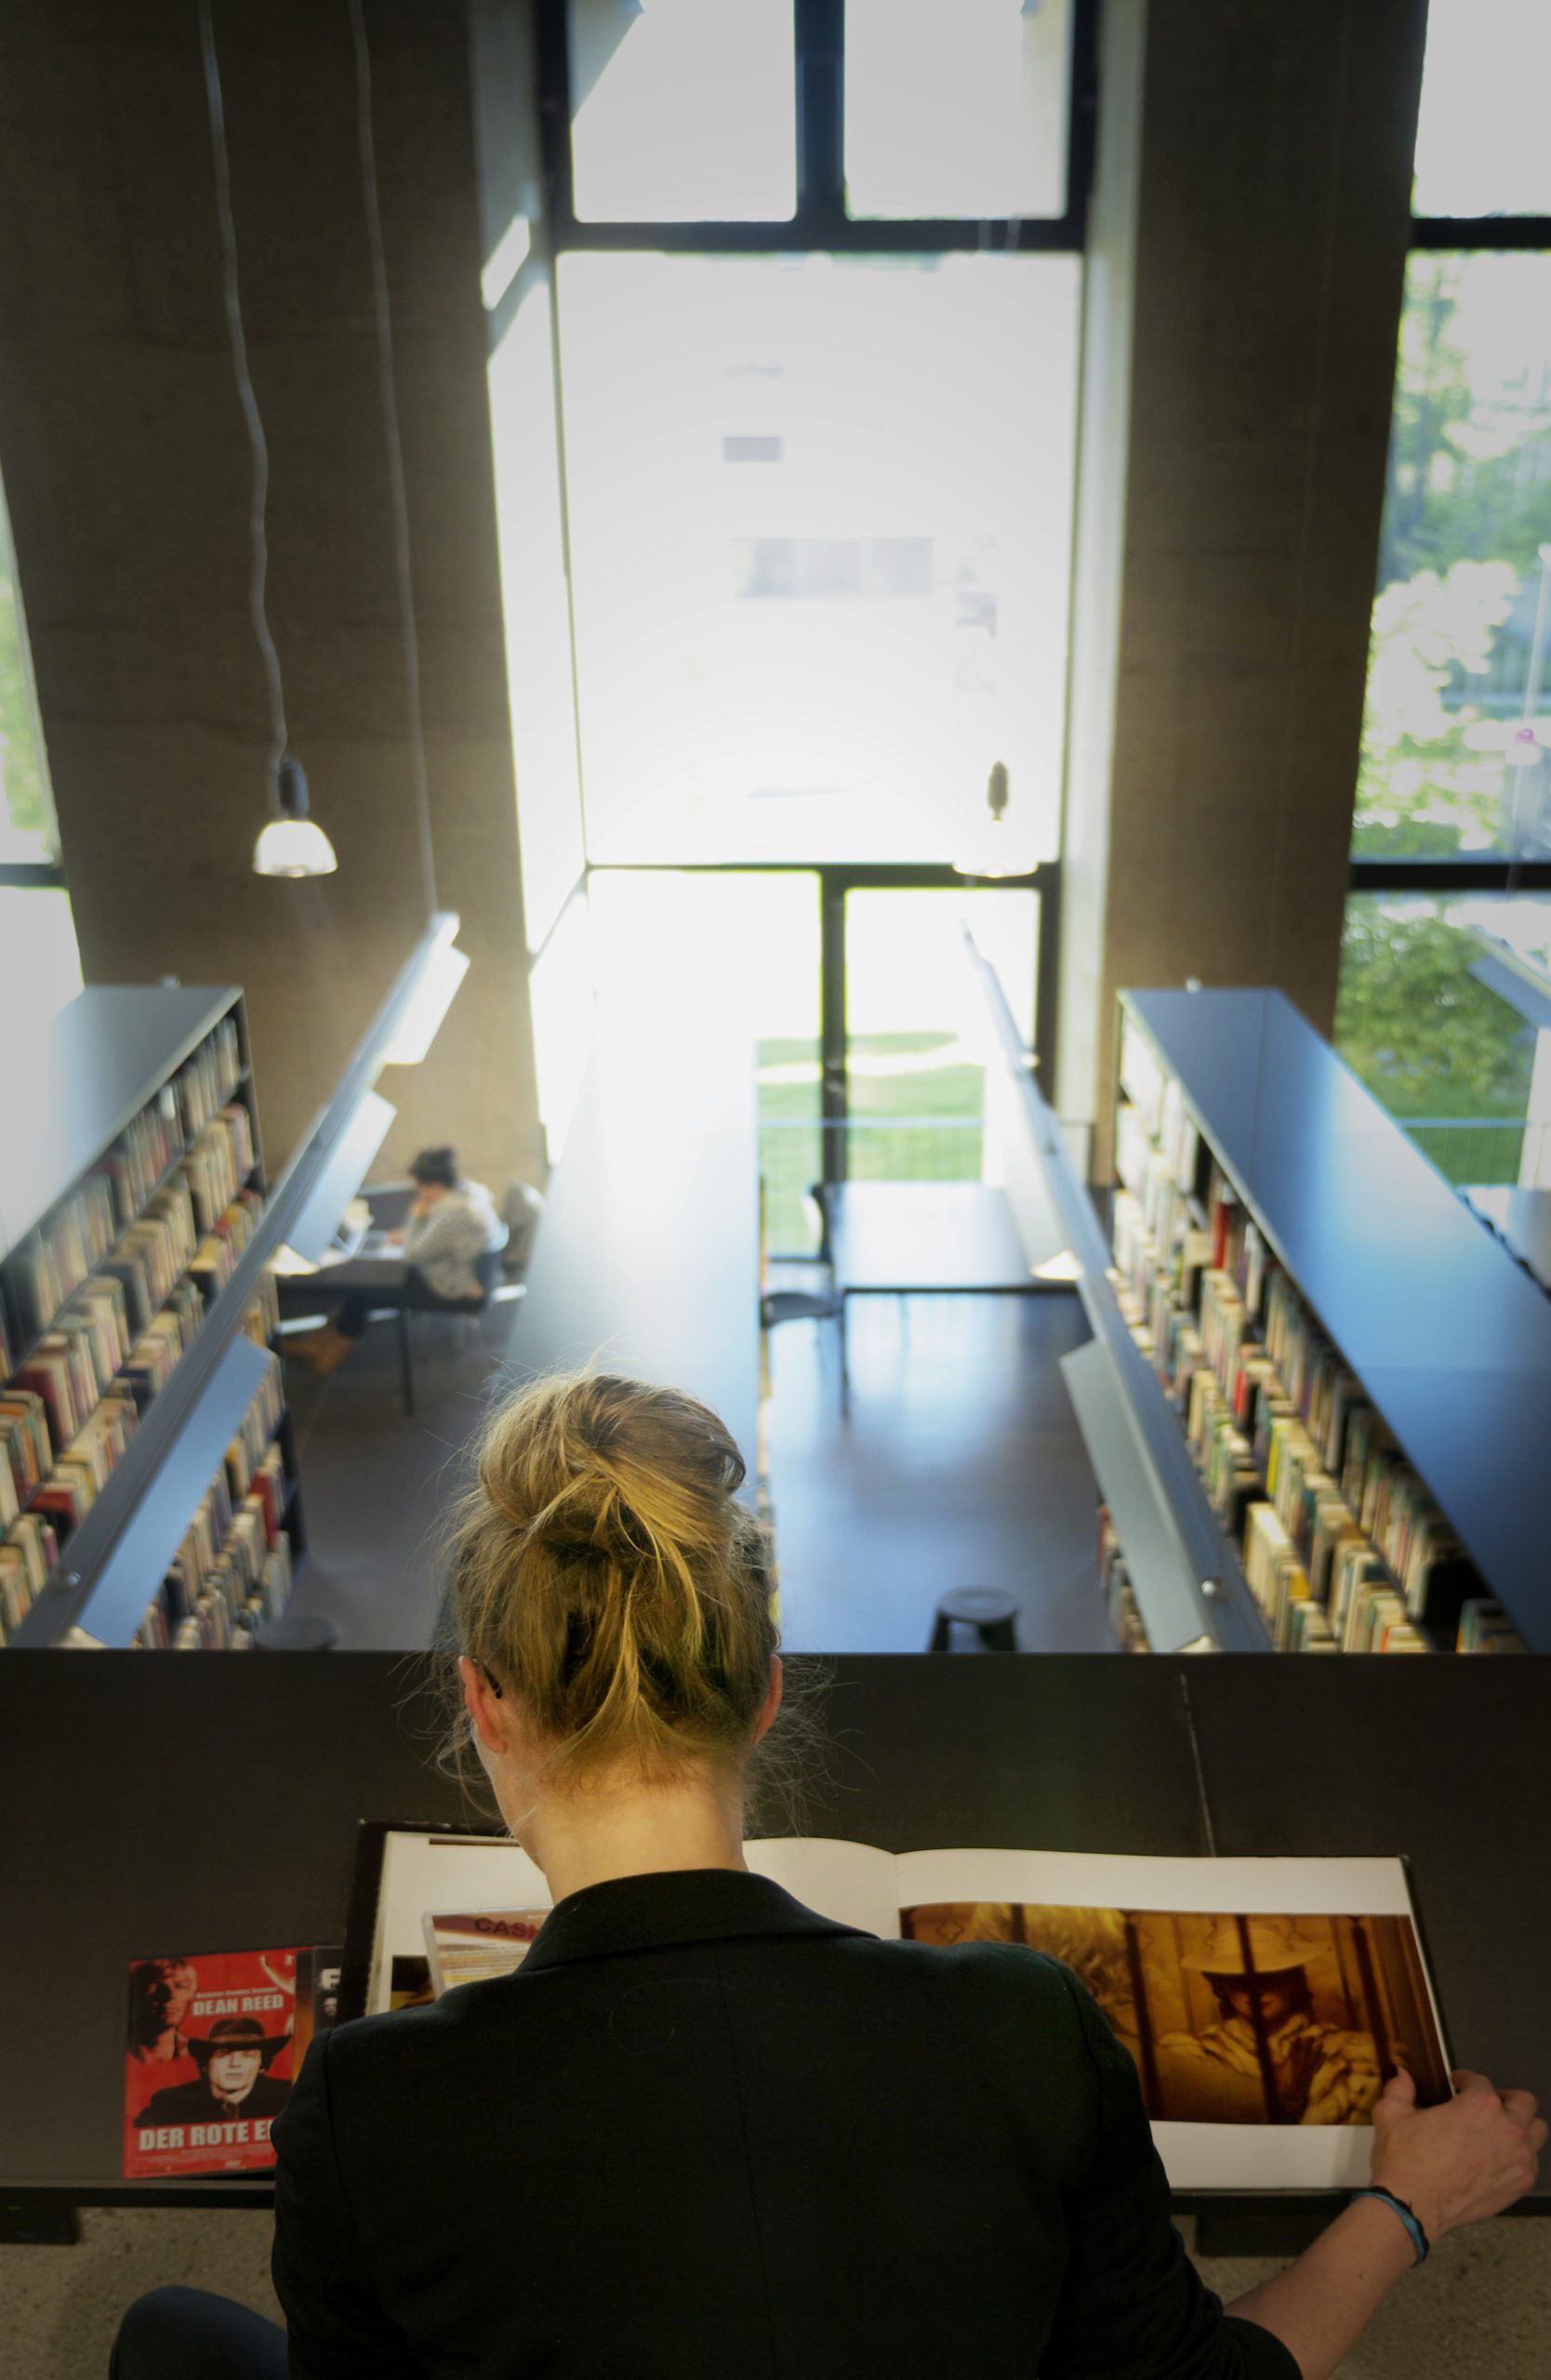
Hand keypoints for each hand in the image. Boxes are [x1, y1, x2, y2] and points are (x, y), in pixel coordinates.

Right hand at [1370, 2067, 1545, 2241]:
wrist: (1413, 2207)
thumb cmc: (1405, 2159)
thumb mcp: (1392, 2115)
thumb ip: (1400, 2088)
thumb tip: (1401, 2074)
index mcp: (1479, 2104)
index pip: (1479, 2081)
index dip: (1465, 2079)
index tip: (1457, 2085)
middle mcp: (1507, 2128)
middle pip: (1523, 2102)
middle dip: (1504, 2098)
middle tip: (1486, 2106)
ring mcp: (1518, 2159)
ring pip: (1537, 2132)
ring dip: (1521, 2127)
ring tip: (1499, 2132)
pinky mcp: (1519, 2185)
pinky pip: (1532, 2164)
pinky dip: (1519, 2157)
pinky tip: (1498, 2160)